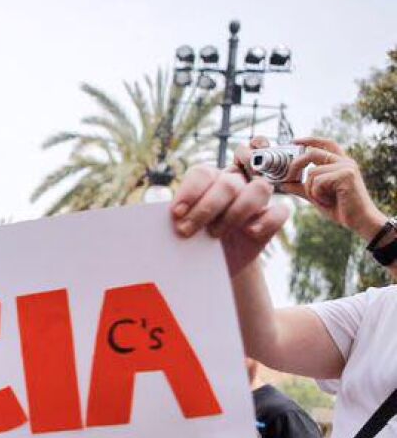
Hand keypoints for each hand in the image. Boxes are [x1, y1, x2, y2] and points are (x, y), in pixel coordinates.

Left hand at [171, 164, 287, 274]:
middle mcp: (234, 183)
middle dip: (206, 209)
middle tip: (186, 232)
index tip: (176, 214)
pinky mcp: (271, 219)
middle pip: (228, 183)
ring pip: (259, 189)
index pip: (202, 173)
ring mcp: (256, 200)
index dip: (190, 192)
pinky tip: (249, 232)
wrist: (213, 264)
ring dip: (236, 212)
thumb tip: (158, 209)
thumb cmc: (192, 239)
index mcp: (208, 179)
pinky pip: (280, 211)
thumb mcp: (179, 226)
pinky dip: (266, 220)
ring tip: (214, 234)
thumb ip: (173, 215)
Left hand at [258, 137, 386, 237]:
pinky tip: (329, 201)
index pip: (325, 144)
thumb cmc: (340, 208)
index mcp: (340, 163)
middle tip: (287, 178)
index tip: (294, 141)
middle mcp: (345, 161)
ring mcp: (346, 167)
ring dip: (311, 190)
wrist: (359, 221)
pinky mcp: (346, 175)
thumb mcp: (316, 195)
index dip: (310, 140)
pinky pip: (318, 181)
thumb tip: (283, 183)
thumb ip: (301, 188)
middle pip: (312, 153)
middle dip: (295, 165)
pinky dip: (318, 194)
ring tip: (324, 199)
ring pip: (312, 172)